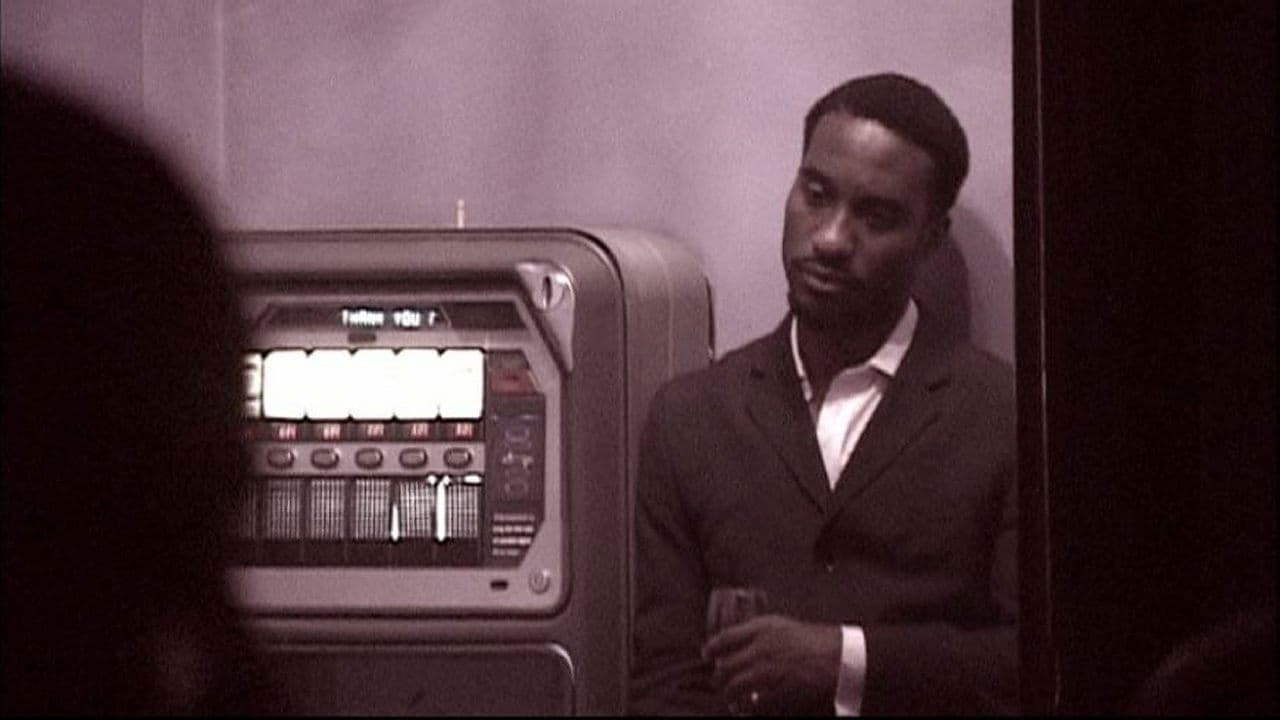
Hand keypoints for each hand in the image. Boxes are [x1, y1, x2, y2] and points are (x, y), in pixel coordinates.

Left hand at [701, 614, 841, 712]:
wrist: (843, 657)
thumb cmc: (819, 640)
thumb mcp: (785, 626)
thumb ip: (762, 633)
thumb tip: (742, 645)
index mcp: (762, 628)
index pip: (724, 637)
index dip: (711, 648)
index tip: (707, 655)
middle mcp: (761, 648)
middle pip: (725, 666)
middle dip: (719, 677)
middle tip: (720, 682)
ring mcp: (767, 671)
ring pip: (734, 686)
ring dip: (729, 695)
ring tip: (731, 699)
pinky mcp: (777, 692)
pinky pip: (753, 704)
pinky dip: (747, 708)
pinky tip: (746, 709)